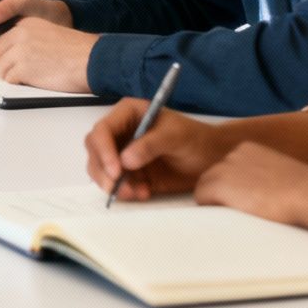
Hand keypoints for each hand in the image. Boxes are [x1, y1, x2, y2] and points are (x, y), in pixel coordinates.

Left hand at [0, 17, 96, 92]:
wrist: (90, 60)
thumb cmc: (77, 51)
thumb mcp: (49, 33)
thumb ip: (30, 37)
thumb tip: (13, 51)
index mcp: (27, 23)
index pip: (4, 38)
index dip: (10, 51)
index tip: (20, 58)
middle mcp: (20, 34)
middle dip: (8, 63)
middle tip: (25, 70)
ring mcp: (20, 51)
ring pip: (2, 67)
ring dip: (14, 74)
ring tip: (33, 75)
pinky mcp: (22, 68)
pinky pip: (9, 79)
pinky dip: (19, 83)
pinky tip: (35, 80)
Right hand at [84, 100, 237, 201]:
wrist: (212, 159)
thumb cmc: (195, 139)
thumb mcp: (175, 136)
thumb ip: (150, 145)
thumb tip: (125, 160)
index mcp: (127, 114)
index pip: (103, 130)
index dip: (103, 150)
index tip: (116, 170)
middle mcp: (120, 133)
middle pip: (95, 151)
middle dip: (102, 170)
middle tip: (116, 186)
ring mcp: (122, 154)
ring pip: (101, 170)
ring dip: (113, 184)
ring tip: (136, 192)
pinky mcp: (130, 173)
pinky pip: (116, 184)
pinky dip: (125, 192)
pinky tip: (143, 193)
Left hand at [194, 142, 307, 223]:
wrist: (306, 193)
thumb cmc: (303, 190)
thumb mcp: (280, 173)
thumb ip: (263, 175)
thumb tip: (259, 189)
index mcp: (248, 148)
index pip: (226, 166)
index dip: (229, 185)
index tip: (239, 198)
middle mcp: (233, 154)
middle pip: (212, 175)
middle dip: (218, 192)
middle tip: (231, 210)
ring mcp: (224, 168)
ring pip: (204, 185)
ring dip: (213, 200)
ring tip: (230, 216)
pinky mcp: (219, 184)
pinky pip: (201, 197)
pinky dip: (208, 207)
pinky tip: (223, 216)